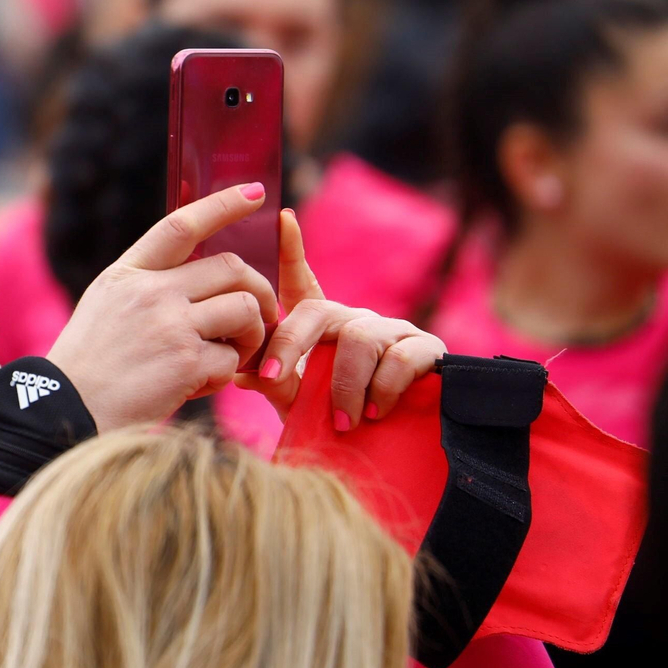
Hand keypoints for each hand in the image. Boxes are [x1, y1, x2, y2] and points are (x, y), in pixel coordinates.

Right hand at [49, 184, 277, 429]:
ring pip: (244, 309)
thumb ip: (144, 288)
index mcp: (127, 275)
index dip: (222, 204)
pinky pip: (232, 359)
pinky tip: (200, 387)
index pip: (181, 225)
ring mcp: (169, 324)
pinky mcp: (186, 362)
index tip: (255, 192)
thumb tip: (196, 279)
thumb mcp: (104, 308)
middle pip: (231, 267)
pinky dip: (225, 376)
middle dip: (258, 290)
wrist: (67, 413)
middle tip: (260, 314)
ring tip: (233, 355)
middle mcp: (150, 292)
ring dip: (251, 334)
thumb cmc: (87, 368)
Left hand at [235, 210, 445, 426]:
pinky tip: (375, 413)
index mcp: (322, 327)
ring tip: (341, 420)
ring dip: (344, 385)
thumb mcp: (299, 403)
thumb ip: (275, 387)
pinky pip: (398, 359)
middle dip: (289, 345)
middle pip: (316, 311)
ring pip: (358, 339)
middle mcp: (353, 319)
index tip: (283, 218)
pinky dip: (381, 390)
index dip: (291, 249)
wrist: (397, 448)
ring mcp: (390, 330)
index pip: (301, 282)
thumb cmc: (339, 419)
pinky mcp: (425, 349)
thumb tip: (242, 376)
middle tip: (274, 380)